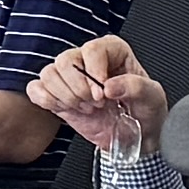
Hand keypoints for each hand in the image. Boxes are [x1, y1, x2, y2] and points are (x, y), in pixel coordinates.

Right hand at [28, 35, 165, 153]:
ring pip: (49, 73)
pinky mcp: (57, 94)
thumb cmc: (145, 113)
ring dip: (66, 96)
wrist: (136, 138)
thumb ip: (136, 87)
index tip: (103, 94)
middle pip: (66, 60)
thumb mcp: (152, 98)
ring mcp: (70, 77)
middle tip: (97, 104)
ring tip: (86, 108)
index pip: (92, 49)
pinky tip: (65, 109)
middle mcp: (88, 60)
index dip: (94, 72)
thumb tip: (110, 86)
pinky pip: (36, 89)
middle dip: (79, 88)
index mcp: (113, 52)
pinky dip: (46, 100)